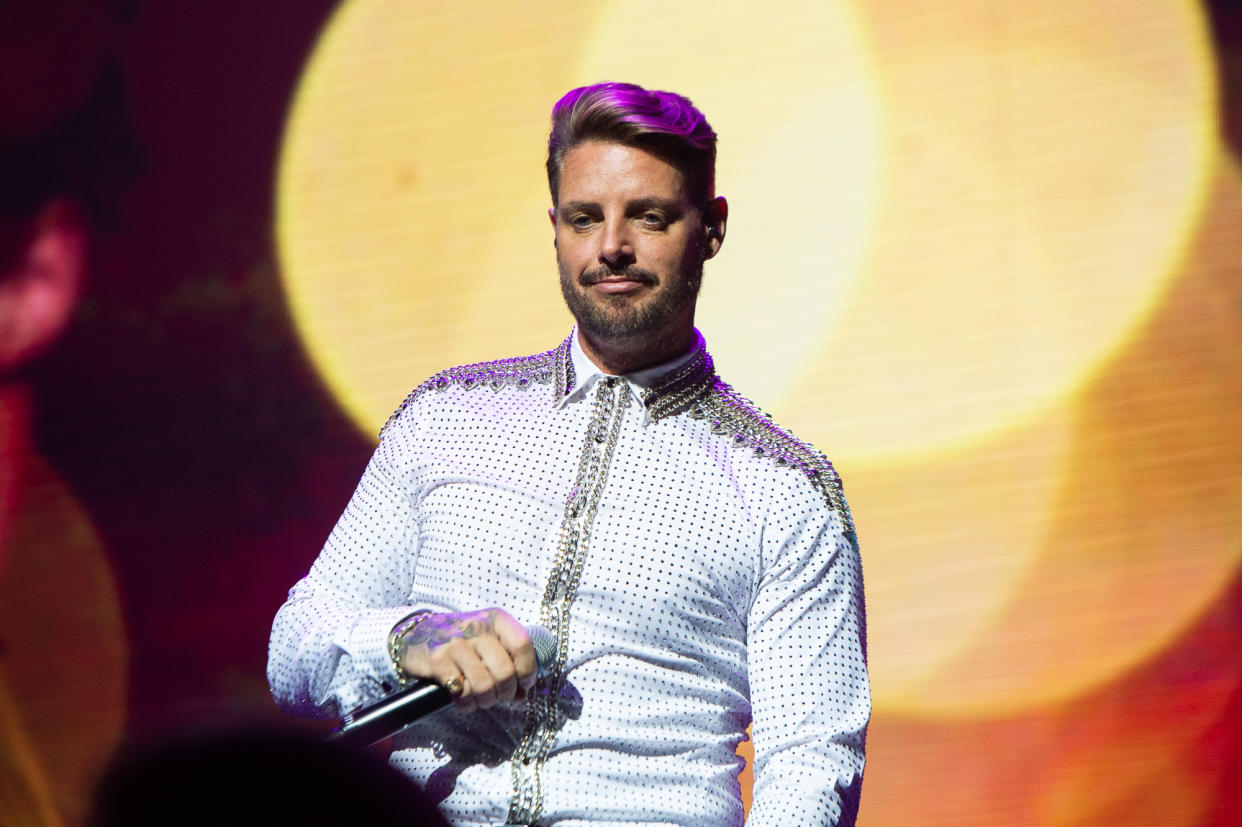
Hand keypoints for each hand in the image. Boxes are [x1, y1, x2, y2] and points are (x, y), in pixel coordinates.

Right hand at [394, 608, 536, 711]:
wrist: (416, 636)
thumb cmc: (460, 642)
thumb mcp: (488, 641)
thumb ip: (509, 662)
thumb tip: (523, 693)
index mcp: (496, 619)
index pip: (523, 646)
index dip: (527, 672)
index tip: (522, 685)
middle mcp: (477, 628)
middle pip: (505, 672)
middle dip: (505, 693)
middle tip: (497, 696)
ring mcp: (456, 643)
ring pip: (484, 686)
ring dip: (485, 701)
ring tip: (479, 698)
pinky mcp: (437, 660)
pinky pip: (462, 693)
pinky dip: (465, 703)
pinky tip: (462, 698)